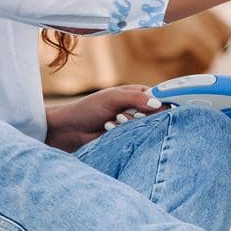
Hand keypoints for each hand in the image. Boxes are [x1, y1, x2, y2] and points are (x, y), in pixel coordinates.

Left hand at [45, 84, 165, 151]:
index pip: (161, 97)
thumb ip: (136, 99)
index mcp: (138, 93)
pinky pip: (135, 138)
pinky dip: (122, 133)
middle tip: (127, 115)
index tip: (153, 108)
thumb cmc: (88, 108)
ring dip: (128, 125)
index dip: (160, 103)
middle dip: (141, 116)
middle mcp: (138, 108)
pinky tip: (108, 129)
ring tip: (112, 121)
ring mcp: (133, 123)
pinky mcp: (127, 137)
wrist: (70, 130)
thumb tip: (158, 104)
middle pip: (157, 114)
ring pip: (146, 128)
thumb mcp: (112, 98)